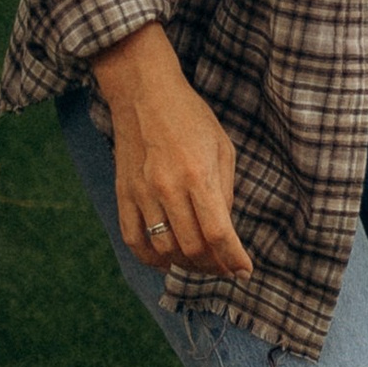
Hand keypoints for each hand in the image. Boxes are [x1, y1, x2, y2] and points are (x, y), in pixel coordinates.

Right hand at [93, 23, 252, 280]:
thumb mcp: (222, 148)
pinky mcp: (123, 195)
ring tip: (202, 263)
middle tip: (226, 268)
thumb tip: (225, 231)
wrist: (144, 94)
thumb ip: (224, 191)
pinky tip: (168, 260)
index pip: (218, 233)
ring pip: (164, 249)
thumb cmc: (191, 118)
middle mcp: (168, 189)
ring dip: (186, 265)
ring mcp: (142, 194)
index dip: (233, 259)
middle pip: (192, 248)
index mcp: (198, 175)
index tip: (244, 272)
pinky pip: (134, 240)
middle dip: (214, 266)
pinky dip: (152, 259)